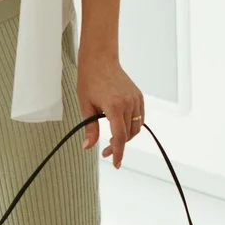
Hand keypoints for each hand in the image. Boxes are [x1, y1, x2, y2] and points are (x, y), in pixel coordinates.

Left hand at [75, 50, 144, 167]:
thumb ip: (90, 128)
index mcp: (114, 106)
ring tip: (112, 139)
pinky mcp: (139, 96)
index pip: (119, 137)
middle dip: (118, 146)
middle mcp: (129, 103)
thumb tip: (88, 147)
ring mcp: (136, 99)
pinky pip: (139, 118)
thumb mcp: (85, 106)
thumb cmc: (90, 80)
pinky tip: (120, 128)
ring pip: (135, 128)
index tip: (116, 164)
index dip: (118, 153)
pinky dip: (132, 126)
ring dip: (126, 137)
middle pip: (128, 134)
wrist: (100, 59)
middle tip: (105, 151)